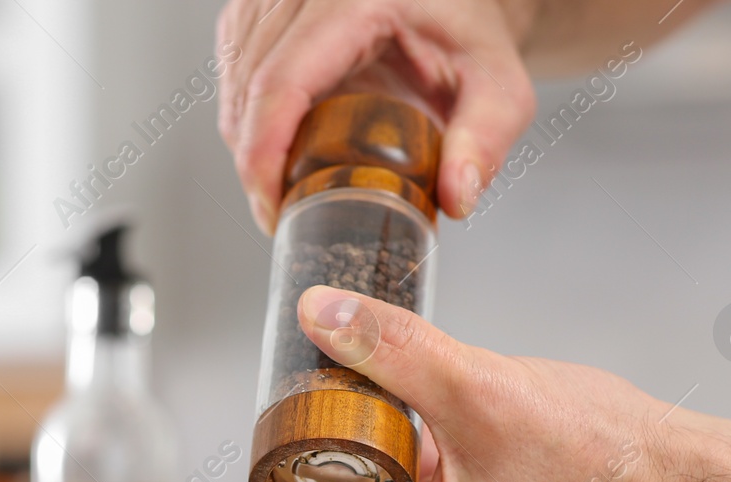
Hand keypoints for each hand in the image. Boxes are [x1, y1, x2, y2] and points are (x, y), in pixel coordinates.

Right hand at [216, 0, 538, 230]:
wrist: (453, 0)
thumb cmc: (470, 33)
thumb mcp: (497, 86)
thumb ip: (484, 139)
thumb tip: (456, 198)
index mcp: (353, 1)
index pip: (279, 84)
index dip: (264, 157)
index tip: (274, 209)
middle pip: (247, 90)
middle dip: (255, 164)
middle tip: (283, 212)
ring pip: (233, 84)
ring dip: (247, 143)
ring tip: (285, 181)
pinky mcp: (260, 7)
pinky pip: (233, 71)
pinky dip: (246, 117)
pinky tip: (276, 141)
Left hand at [294, 285, 682, 481]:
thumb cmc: (604, 458)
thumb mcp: (478, 389)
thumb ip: (392, 349)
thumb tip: (319, 313)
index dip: (308, 448)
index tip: (305, 392)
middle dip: (357, 435)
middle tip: (353, 372)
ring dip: (400, 437)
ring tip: (411, 384)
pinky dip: (438, 450)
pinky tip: (453, 409)